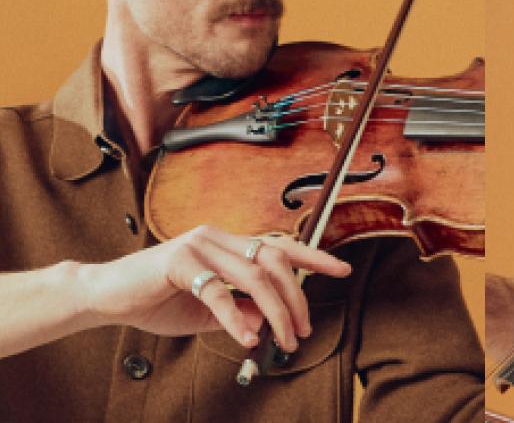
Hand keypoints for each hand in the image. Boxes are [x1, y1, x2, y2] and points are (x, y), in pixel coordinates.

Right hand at [78, 226, 350, 351]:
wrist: (109, 295)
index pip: (279, 245)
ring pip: (252, 274)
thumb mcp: (206, 311)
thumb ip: (239, 311)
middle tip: (300, 332)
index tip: (341, 269)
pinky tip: (243, 339)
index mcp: (229, 243)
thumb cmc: (157, 299)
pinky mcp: (178, 262)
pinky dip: (234, 318)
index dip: (314, 256)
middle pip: (273, 261)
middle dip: (295, 298)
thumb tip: (269, 322)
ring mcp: (199, 245)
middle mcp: (219, 236)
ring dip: (273, 311)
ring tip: (281, 340)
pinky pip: (215, 292)